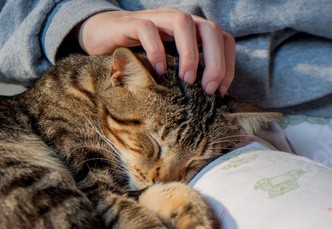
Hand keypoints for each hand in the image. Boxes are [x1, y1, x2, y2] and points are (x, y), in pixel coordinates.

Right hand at [76, 7, 234, 95]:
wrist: (103, 36)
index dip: (228, 65)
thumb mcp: (169, 66)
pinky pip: (148, 29)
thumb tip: (207, 107)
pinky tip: (157, 71)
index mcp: (193, 31)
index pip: (223, 40)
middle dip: (215, 61)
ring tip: (185, 80)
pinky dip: (156, 50)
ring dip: (190, 53)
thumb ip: (186, 77)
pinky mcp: (133, 23)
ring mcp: (157, 18)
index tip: (220, 92)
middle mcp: (179, 20)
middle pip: (210, 30)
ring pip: (183, 23)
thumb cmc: (141, 56)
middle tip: (207, 90)